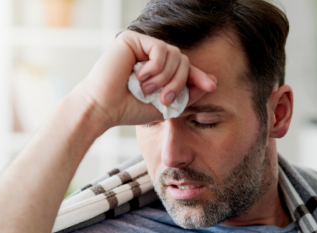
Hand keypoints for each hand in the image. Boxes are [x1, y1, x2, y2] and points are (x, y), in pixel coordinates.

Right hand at [74, 30, 216, 130]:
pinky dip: (156, 68)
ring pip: (175, 55)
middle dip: (179, 82)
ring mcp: (141, 46)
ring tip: (148, 90)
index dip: (198, 75)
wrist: (104, 108)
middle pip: (182, 60)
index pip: (184, 67)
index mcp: (156, 69)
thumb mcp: (165, 106)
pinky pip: (160, 49)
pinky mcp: (132, 40)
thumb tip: (211, 82)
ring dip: (165, 78)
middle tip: (165, 99)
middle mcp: (149, 56)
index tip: (211, 86)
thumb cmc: (129, 109)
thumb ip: (187, 94)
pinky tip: (141, 78)